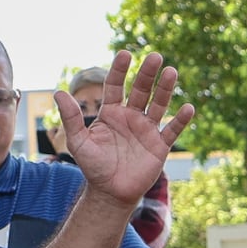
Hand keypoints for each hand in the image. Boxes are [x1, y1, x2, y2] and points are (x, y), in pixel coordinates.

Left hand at [61, 50, 194, 206]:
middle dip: (147, 73)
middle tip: (155, 56)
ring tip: (171, 72)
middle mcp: (131, 116)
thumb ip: (71, 118)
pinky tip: (188, 108)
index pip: (116, 85)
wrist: (110, 193)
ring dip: (165, 89)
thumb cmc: (93, 166)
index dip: (120, 70)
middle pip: (141, 90)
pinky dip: (180, 120)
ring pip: (159, 105)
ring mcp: (147, 130)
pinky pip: (172, 130)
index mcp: (112, 112)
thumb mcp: (78, 141)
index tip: (125, 54)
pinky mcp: (159, 146)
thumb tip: (58, 93)